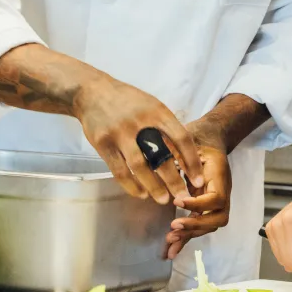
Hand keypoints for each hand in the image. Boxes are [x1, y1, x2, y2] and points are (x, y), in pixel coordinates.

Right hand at [74, 76, 202, 203]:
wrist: (92, 92)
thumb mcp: (152, 106)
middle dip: (174, 180)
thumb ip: (166, 127)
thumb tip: (184, 154)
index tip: (198, 179)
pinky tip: (140, 194)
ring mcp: (120, 133)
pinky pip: (119, 170)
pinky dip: (131, 185)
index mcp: (158, 112)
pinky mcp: (103, 144)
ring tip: (163, 200)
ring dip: (153, 186)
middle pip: (162, 156)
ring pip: (140, 166)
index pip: (182, 139)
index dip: (192, 161)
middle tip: (183, 196)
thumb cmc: (128, 101)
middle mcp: (140, 122)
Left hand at [163, 121, 231, 258]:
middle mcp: (221, 191)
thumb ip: (177, 154)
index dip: (198, 204)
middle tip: (173, 227)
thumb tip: (159, 163)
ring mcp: (215, 201)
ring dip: (189, 235)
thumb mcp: (187, 141)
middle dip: (195, 226)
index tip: (176, 201)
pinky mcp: (204, 206)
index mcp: (219, 176)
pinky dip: (186, 238)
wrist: (207, 138)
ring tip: (169, 242)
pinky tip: (171, 250)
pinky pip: (199, 225)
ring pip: (209, 225)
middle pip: (218, 218)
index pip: (215, 198)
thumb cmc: (197, 137)